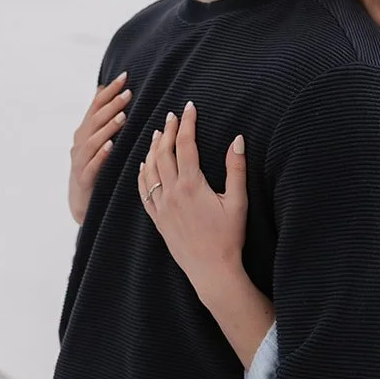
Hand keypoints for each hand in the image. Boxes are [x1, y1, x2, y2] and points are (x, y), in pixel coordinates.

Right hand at [69, 72, 130, 223]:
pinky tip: (110, 146)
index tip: (125, 77)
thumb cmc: (93, 169)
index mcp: (84, 133)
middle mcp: (79, 144)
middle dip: (111, 105)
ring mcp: (80, 162)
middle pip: (94, 120)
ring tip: (123, 117)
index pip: (96, 107)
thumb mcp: (96, 141)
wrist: (82, 204)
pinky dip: (100, 155)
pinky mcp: (84, 180)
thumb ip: (99, 117)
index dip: (109, 92)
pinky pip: (91, 166)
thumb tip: (103, 88)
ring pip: (93, 141)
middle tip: (128, 93)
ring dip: (107, 128)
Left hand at [137, 103, 247, 303]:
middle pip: (164, 153)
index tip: (189, 108)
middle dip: (168, 130)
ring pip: (151, 169)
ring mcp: (161, 206)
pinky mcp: (157, 219)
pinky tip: (144, 164)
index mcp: (192, 185)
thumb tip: (238, 140)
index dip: (187, 124)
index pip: (185, 145)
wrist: (211, 270)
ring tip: (157, 133)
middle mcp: (172, 193)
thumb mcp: (238, 201)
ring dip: (153, 148)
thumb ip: (236, 169)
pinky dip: (142, 173)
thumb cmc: (229, 237)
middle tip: (172, 115)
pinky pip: (143, 191)